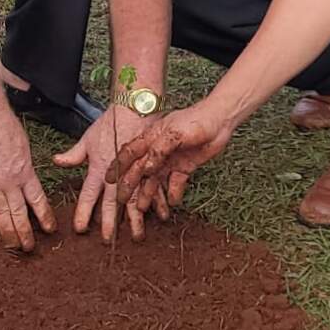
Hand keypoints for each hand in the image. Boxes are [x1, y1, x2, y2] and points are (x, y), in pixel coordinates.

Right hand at [0, 110, 56, 251]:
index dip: (44, 217)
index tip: (49, 230)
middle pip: (20, 214)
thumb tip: (28, 180)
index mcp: (26, 173)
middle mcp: (10, 183)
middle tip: (29, 249)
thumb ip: (26, 167)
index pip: (38, 201)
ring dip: (7, 233)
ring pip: (1, 215)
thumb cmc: (6, 128)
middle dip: (25, 233)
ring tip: (12, 247)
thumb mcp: (25, 148)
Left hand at [53, 104, 154, 243]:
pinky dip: (158, 202)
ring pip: (135, 200)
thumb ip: (74, 154)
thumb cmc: (111, 121)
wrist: (135, 106)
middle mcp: (118, 173)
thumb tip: (56, 161)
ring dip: (136, 219)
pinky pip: (155, 187)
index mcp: (100, 167)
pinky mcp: (151, 165)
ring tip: (137, 236)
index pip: (89, 195)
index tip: (81, 229)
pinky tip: (161, 215)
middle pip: (112, 203)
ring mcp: (136, 170)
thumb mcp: (88, 138)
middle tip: (108, 241)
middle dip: (110, 223)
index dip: (84, 213)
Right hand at [109, 101, 234, 207]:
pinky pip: (175, 183)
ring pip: (155, 180)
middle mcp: (158, 150)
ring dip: (149, 194)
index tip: (109, 179)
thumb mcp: (175, 132)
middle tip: (121, 201)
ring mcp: (171, 160)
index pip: (130, 153)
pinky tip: (172, 202)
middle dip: (130, 186)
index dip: (118, 166)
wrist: (221, 120)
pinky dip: (173, 193)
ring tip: (142, 209)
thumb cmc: (195, 120)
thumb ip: (159, 150)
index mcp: (151, 138)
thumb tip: (146, 169)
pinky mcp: (184, 167)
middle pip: (140, 170)